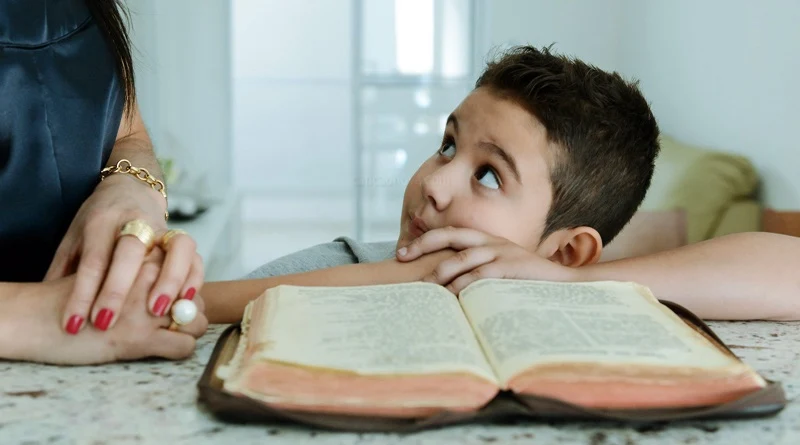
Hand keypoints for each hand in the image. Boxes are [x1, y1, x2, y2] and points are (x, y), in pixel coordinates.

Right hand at [23, 250, 207, 364]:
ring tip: (171, 335)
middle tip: (178, 321)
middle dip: (191, 312)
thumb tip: (173, 286)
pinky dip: (180, 349)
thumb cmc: (72, 291)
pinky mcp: (138, 339)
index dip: (187, 290)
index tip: (177, 301)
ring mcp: (146, 310)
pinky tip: (165, 348)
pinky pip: (182, 345)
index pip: (189, 267)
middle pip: (195, 297)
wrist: (35, 314)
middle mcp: (150, 279)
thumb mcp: (109, 265)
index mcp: (143, 255)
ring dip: (189, 332)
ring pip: (195, 321)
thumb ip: (138, 270)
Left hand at [45, 174, 202, 333]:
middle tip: (106, 323)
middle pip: (129, 251)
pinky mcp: (181, 238)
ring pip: (174, 249)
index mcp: (101, 222)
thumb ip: (63, 270)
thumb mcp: (73, 238)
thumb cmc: (98, 222)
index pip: (92, 259)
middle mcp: (135, 221)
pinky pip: (195, 256)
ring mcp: (163, 228)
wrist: (131, 188)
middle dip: (117, 289)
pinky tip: (186, 300)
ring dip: (168, 281)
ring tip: (157, 311)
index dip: (82, 294)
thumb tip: (46, 308)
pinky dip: (194, 278)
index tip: (73, 324)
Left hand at [396, 227, 578, 293]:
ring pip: (462, 258)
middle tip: (402, 260)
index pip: (450, 234)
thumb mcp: (502, 272)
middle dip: (423, 246)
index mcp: (488, 240)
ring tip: (424, 286)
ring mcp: (503, 252)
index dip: (424, 240)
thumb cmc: (529, 281)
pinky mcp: (512, 267)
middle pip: (451, 237)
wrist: (566, 284)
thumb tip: (448, 290)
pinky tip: (451, 296)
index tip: (402, 253)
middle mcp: (492, 241)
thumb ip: (478, 273)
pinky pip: (481, 274)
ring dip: (441, 272)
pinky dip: (464, 285)